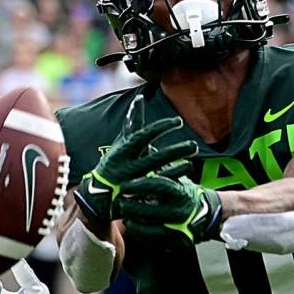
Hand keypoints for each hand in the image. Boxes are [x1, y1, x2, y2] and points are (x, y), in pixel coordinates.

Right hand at [75, 96, 197, 226]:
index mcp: (121, 152)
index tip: (178, 122)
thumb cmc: (114, 163)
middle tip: (193, 144)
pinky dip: (175, 176)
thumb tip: (140, 98)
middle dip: (175, 151)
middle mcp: (126, 168)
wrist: (100, 195)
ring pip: (161, 177)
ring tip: (193, 153)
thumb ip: (132, 123)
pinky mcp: (140, 195)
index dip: (160, 129)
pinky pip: (161, 186)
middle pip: (155, 159)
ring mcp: (134, 183)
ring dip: (177, 165)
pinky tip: (188, 167)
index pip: (142, 137)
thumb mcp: (121, 143)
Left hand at [118, 175, 222, 244]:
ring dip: (135, 220)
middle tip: (120, 201)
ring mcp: (178, 228)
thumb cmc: (189, 194)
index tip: (125, 184)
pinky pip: (154, 239)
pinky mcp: (177, 240)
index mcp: (181, 193)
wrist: (209, 215)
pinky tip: (133, 226)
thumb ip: (162, 169)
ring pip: (150, 227)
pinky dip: (141, 233)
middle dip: (132, 206)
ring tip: (125, 214)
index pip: (158, 186)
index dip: (140, 185)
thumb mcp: (179, 180)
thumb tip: (146, 150)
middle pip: (150, 209)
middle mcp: (180, 211)